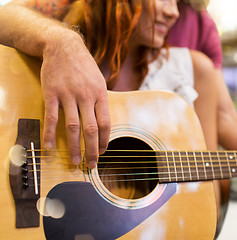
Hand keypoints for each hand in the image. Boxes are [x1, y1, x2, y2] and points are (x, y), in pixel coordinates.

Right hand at [41, 30, 110, 167]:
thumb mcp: (99, 81)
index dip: (105, 141)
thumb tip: (104, 123)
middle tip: (91, 165)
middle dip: (92, 150)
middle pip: (91, 129)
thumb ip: (101, 101)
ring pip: (72, 126)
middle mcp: (86, 96)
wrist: (64, 47)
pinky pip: (51, 117)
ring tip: (74, 161)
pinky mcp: (52, 93)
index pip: (105, 123)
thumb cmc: (84, 67)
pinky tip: (49, 146)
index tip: (103, 152)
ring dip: (74, 147)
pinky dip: (50, 133)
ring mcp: (68, 95)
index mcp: (100, 94)